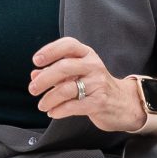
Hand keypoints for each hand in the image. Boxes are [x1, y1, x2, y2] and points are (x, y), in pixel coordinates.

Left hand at [28, 37, 146, 131]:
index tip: (36, 61)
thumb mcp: (78, 74)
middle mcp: (93, 66)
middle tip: (32, 89)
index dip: (50, 51)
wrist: (124, 103)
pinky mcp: (100, 102)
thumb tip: (34, 75)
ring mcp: (98, 84)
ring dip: (49, 98)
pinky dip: (59, 110)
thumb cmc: (96, 86)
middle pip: (64, 67)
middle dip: (44, 79)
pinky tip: (53, 112)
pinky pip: (74, 106)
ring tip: (42, 105)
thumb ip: (56, 73)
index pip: (68, 45)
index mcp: (87, 54)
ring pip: (67, 89)